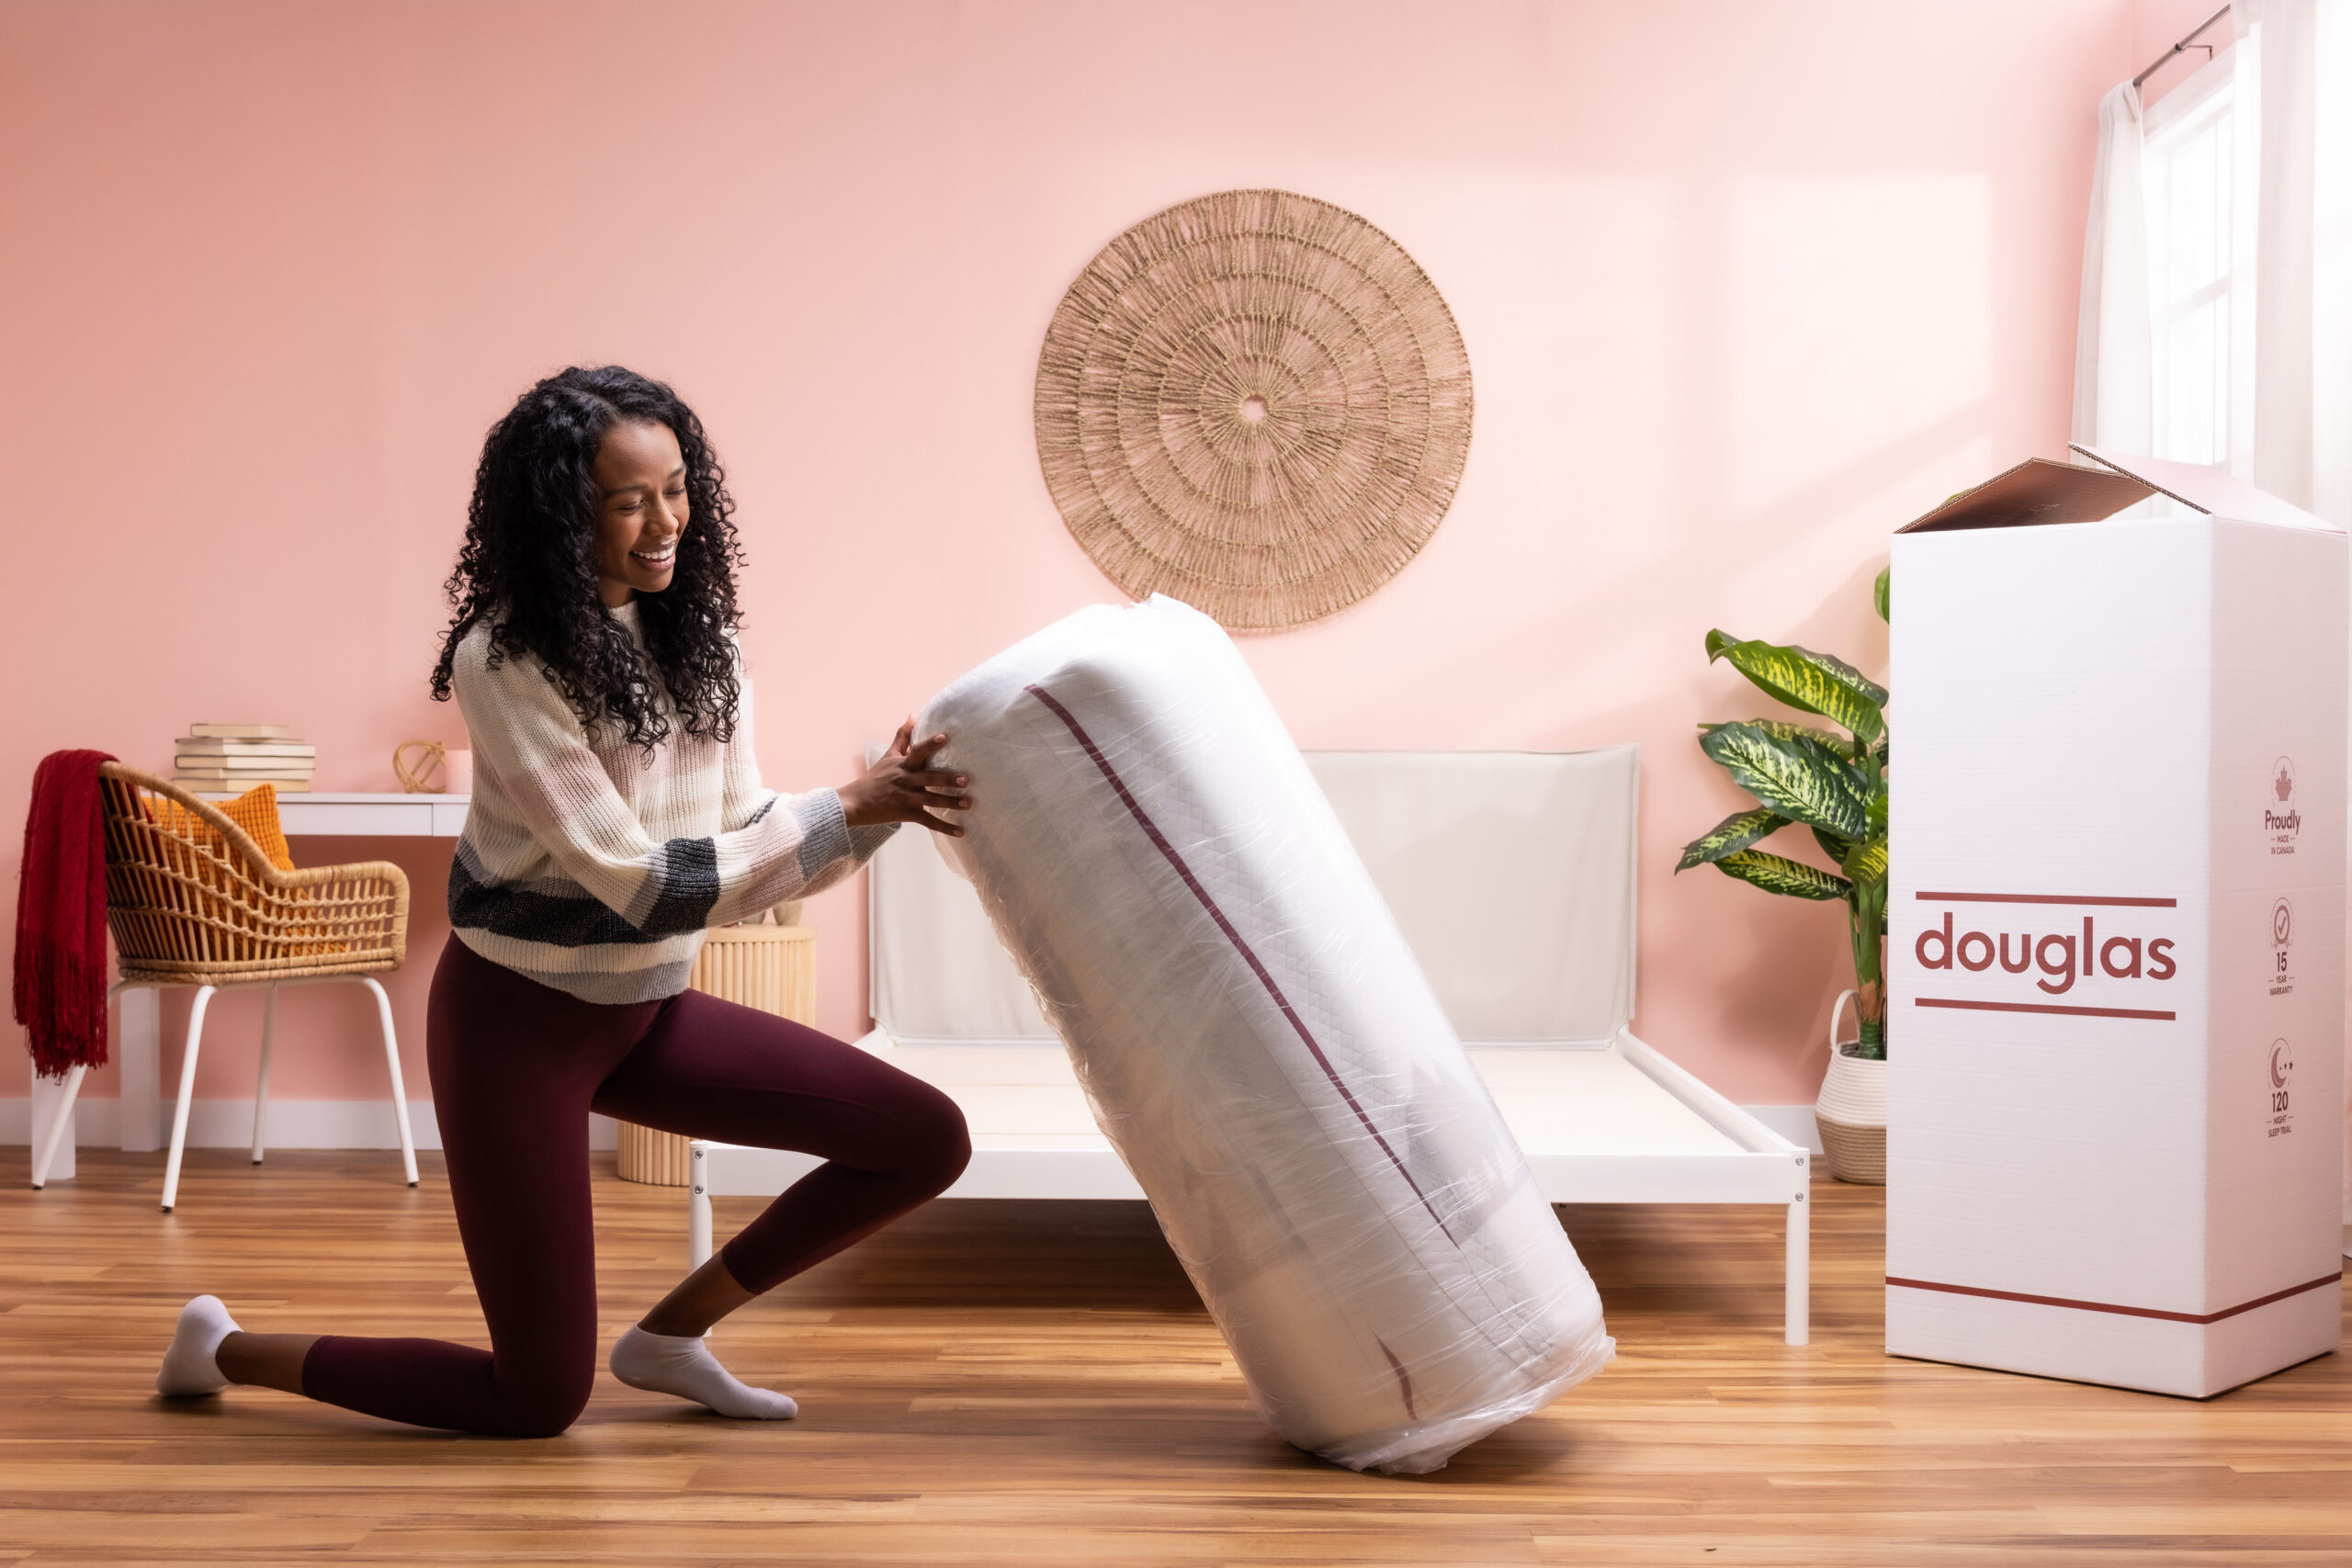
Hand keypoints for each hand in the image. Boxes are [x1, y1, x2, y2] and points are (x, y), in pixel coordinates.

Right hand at [838, 717, 970, 836]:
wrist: (855, 803)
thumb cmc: (875, 778)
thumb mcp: (888, 756)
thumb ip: (902, 737)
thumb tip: (913, 715)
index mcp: (903, 764)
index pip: (917, 751)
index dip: (930, 744)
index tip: (944, 738)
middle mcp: (906, 780)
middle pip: (929, 778)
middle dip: (947, 779)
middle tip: (966, 780)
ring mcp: (907, 798)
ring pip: (932, 801)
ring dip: (951, 803)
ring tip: (968, 803)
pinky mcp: (907, 814)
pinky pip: (928, 821)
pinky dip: (944, 827)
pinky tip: (961, 832)